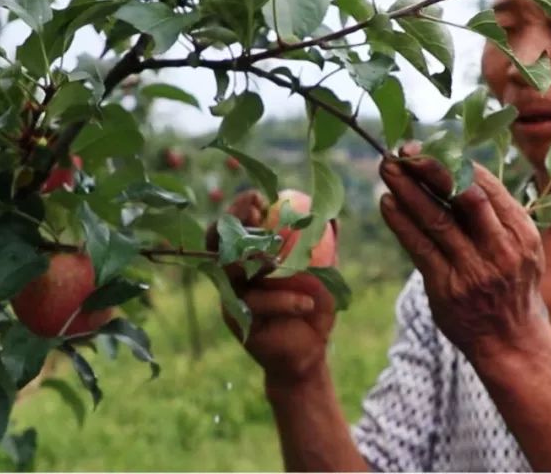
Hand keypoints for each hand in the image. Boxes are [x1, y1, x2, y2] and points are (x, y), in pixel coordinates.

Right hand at [206, 190, 335, 386]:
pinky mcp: (239, 321)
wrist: (309, 352)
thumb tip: (333, 217)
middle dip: (234, 222)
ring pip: (233, 270)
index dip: (241, 207)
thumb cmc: (311, 307)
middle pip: (217, 240)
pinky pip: (256, 304)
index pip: (234, 223)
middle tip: (258, 216)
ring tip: (280, 261)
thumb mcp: (322, 274)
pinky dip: (284, 300)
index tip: (262, 198)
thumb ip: (324, 246)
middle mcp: (235, 273)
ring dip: (257, 260)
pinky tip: (307, 303)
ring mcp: (233, 297)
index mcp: (250, 256)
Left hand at [378, 143, 546, 356]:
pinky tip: (387, 203)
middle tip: (403, 151)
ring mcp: (474, 270)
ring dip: (407, 190)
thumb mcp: (522, 248)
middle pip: (463, 197)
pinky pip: (420, 248)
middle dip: (431, 169)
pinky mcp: (447, 288)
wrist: (512, 342)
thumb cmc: (512, 286)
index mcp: (522, 232)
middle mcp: (501, 249)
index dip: (453, 162)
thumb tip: (458, 170)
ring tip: (387, 168)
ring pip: (436, 219)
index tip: (426, 146)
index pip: (485, 186)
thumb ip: (497, 215)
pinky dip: (401, 223)